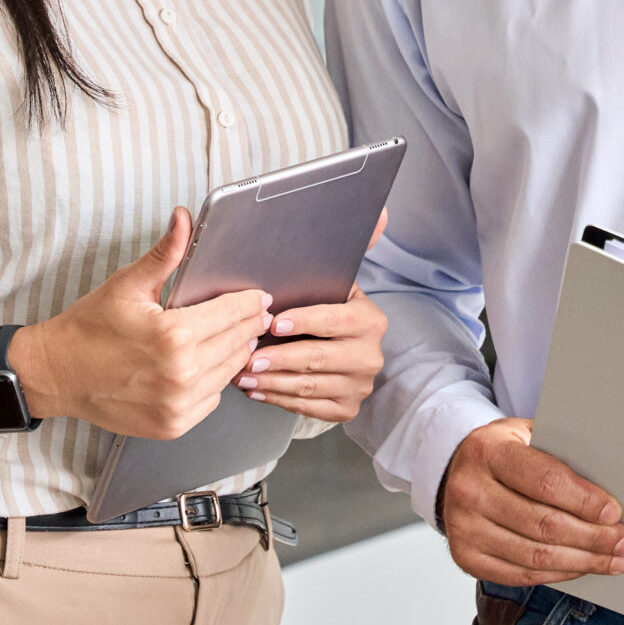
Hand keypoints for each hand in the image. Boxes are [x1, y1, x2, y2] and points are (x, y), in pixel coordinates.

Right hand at [5, 207, 267, 439]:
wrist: (57, 374)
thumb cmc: (89, 328)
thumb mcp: (128, 284)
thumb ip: (165, 254)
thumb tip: (185, 219)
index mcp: (174, 335)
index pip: (233, 313)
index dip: (251, 302)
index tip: (261, 298)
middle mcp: (181, 374)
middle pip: (238, 343)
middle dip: (249, 325)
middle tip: (256, 314)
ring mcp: (178, 404)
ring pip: (230, 372)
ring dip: (235, 353)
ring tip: (235, 337)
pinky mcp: (173, 425)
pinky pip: (212, 398)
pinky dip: (214, 381)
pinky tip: (205, 365)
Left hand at [235, 206, 391, 422]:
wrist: (345, 353)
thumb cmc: (329, 311)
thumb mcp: (339, 282)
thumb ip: (357, 246)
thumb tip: (380, 214)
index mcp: (370, 321)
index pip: (335, 320)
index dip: (304, 321)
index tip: (274, 322)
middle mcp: (370, 356)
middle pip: (318, 357)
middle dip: (279, 357)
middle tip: (247, 354)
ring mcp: (359, 386)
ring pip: (309, 386)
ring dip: (271, 381)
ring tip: (242, 373)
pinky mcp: (346, 410)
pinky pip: (308, 409)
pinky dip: (278, 400)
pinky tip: (257, 390)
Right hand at [438, 417, 623, 585]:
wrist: (456, 471)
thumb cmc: (503, 452)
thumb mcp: (525, 435)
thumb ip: (559, 453)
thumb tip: (611, 484)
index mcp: (488, 451)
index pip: (545, 481)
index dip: (584, 501)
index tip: (615, 512)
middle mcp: (470, 490)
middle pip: (544, 524)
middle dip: (593, 537)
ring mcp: (464, 528)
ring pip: (536, 555)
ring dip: (583, 561)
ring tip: (614, 560)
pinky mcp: (465, 557)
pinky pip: (521, 575)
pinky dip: (558, 574)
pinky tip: (582, 567)